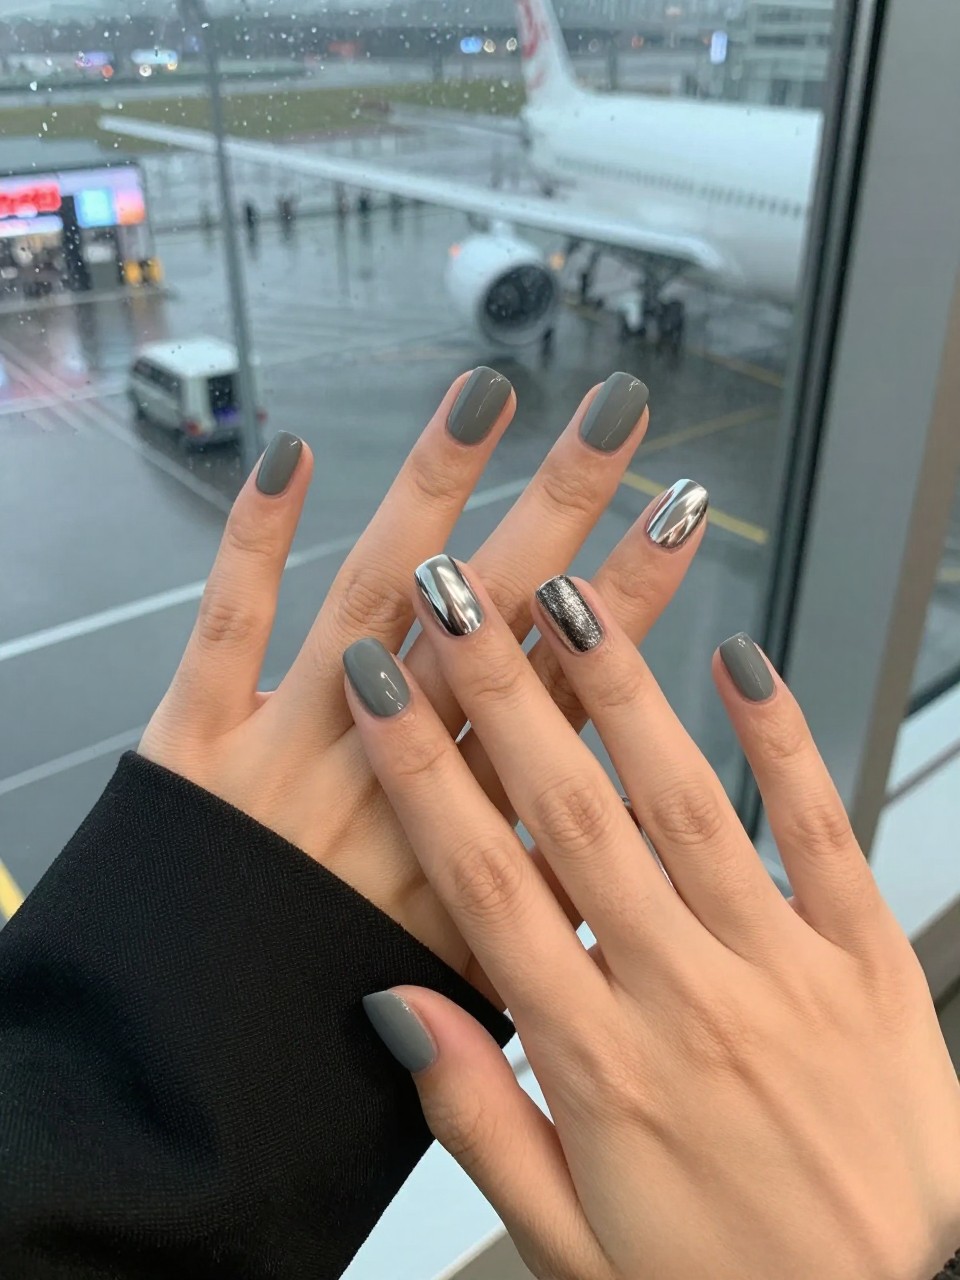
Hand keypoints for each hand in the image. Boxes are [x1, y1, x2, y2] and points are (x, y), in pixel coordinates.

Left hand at [139, 368, 707, 1000]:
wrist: (179, 1093)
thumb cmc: (322, 1046)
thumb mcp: (466, 998)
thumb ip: (542, 916)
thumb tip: (614, 842)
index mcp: (461, 850)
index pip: (562, 704)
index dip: (624, 610)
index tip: (679, 524)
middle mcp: (386, 788)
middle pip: (490, 631)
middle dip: (562, 517)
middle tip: (618, 423)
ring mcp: (286, 760)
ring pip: (372, 605)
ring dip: (432, 494)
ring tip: (487, 399)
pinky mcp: (194, 748)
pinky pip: (227, 631)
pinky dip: (253, 542)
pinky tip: (289, 458)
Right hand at [350, 560, 959, 1279]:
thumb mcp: (570, 1240)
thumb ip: (479, 1116)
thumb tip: (401, 1006)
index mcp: (601, 1066)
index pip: (485, 890)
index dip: (422, 778)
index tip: (378, 692)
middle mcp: (686, 998)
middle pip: (573, 818)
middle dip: (502, 696)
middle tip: (454, 599)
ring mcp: (783, 970)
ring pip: (685, 805)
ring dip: (621, 692)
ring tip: (570, 598)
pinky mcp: (866, 959)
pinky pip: (820, 831)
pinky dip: (779, 742)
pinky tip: (740, 661)